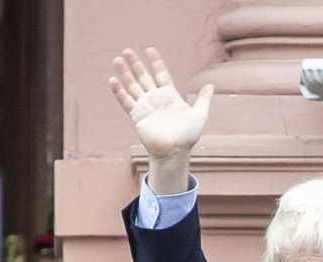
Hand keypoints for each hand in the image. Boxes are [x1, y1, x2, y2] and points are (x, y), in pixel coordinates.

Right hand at [109, 47, 213, 192]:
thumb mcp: (199, 115)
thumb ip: (203, 100)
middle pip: (143, 77)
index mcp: (169, 96)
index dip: (156, 62)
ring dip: (125, 73)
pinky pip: (126, 102)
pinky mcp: (137, 116)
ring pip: (132, 86)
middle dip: (136, 64)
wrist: (175, 151)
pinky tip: (112, 80)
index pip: (161, 74)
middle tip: (127, 50)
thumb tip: (211, 85)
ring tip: (117, 60)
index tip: (150, 49)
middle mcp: (155, 99)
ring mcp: (145, 107)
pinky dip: (119, 92)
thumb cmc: (188, 136)